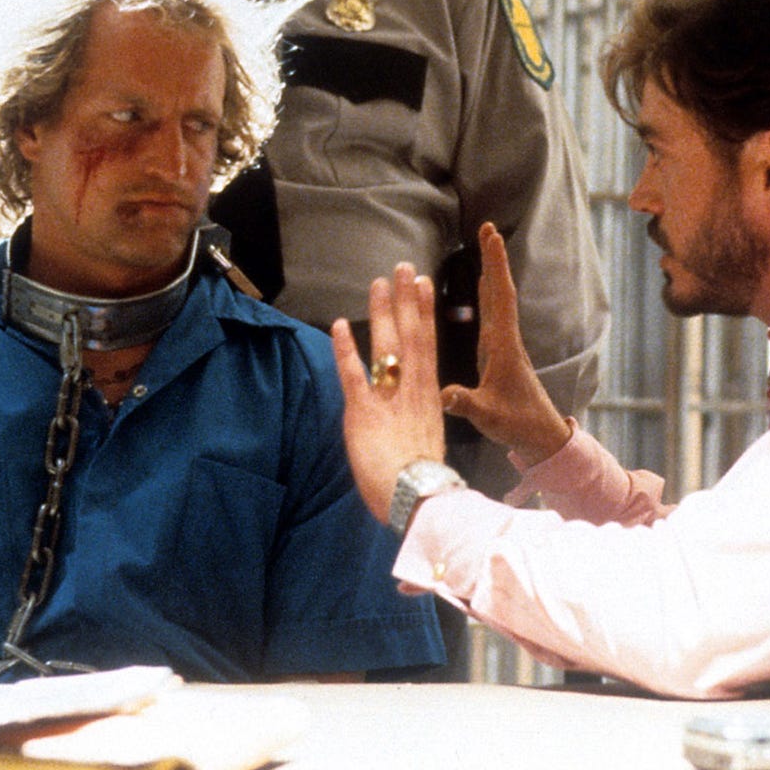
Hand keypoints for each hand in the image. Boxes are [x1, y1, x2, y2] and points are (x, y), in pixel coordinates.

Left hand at [333, 264, 447, 524]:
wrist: (419, 501)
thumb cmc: (423, 485)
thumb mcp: (424, 449)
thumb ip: (415, 429)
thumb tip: (410, 428)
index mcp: (428, 398)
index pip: (427, 347)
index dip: (424, 314)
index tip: (424, 286)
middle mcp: (413, 391)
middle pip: (411, 336)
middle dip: (407, 301)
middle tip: (404, 269)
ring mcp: (390, 399)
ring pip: (389, 347)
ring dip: (383, 313)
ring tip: (380, 282)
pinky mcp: (364, 413)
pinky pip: (354, 375)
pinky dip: (347, 350)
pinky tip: (341, 325)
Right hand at [438, 223, 571, 462]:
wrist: (540, 436)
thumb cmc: (516, 424)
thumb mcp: (487, 415)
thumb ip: (465, 403)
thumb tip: (443, 394)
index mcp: (503, 346)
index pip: (499, 297)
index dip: (494, 265)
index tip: (491, 235)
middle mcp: (506, 339)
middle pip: (500, 290)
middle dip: (493, 259)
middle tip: (487, 228)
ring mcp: (505, 345)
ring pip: (498, 299)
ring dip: (492, 271)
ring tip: (485, 246)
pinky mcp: (501, 353)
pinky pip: (494, 313)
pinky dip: (489, 293)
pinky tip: (484, 285)